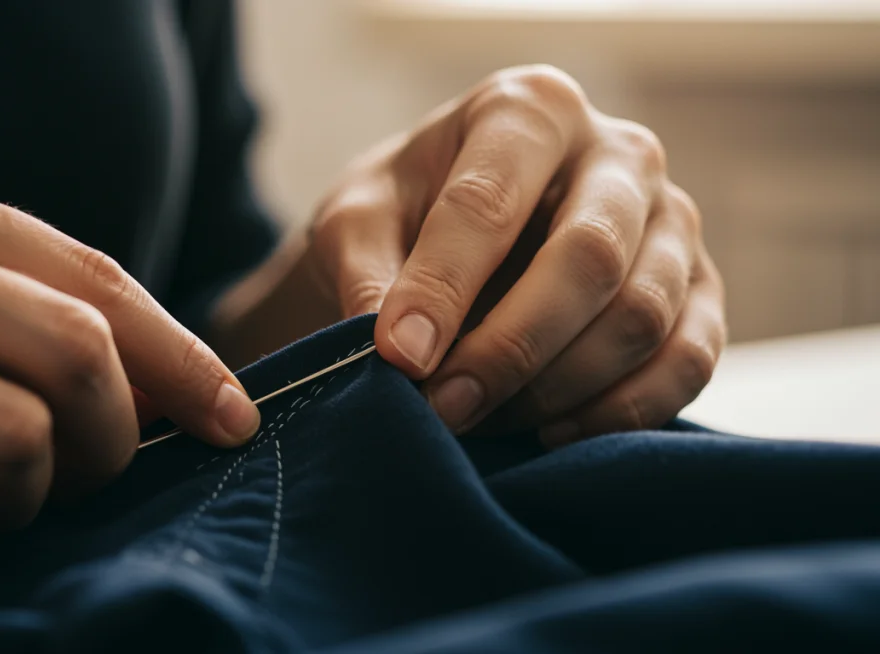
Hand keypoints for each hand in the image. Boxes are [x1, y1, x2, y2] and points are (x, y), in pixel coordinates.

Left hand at [306, 65, 725, 446]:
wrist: (461, 231)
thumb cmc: (406, 213)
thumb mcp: (359, 221)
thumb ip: (367, 274)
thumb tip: (398, 353)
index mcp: (529, 110)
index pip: (489, 201)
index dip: (442, 287)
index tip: (399, 358)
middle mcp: (620, 154)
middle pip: (589, 259)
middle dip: (511, 348)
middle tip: (445, 406)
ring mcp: (672, 222)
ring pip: (643, 317)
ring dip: (557, 389)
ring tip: (481, 420)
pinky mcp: (700, 290)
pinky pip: (689, 362)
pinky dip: (621, 412)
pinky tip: (551, 432)